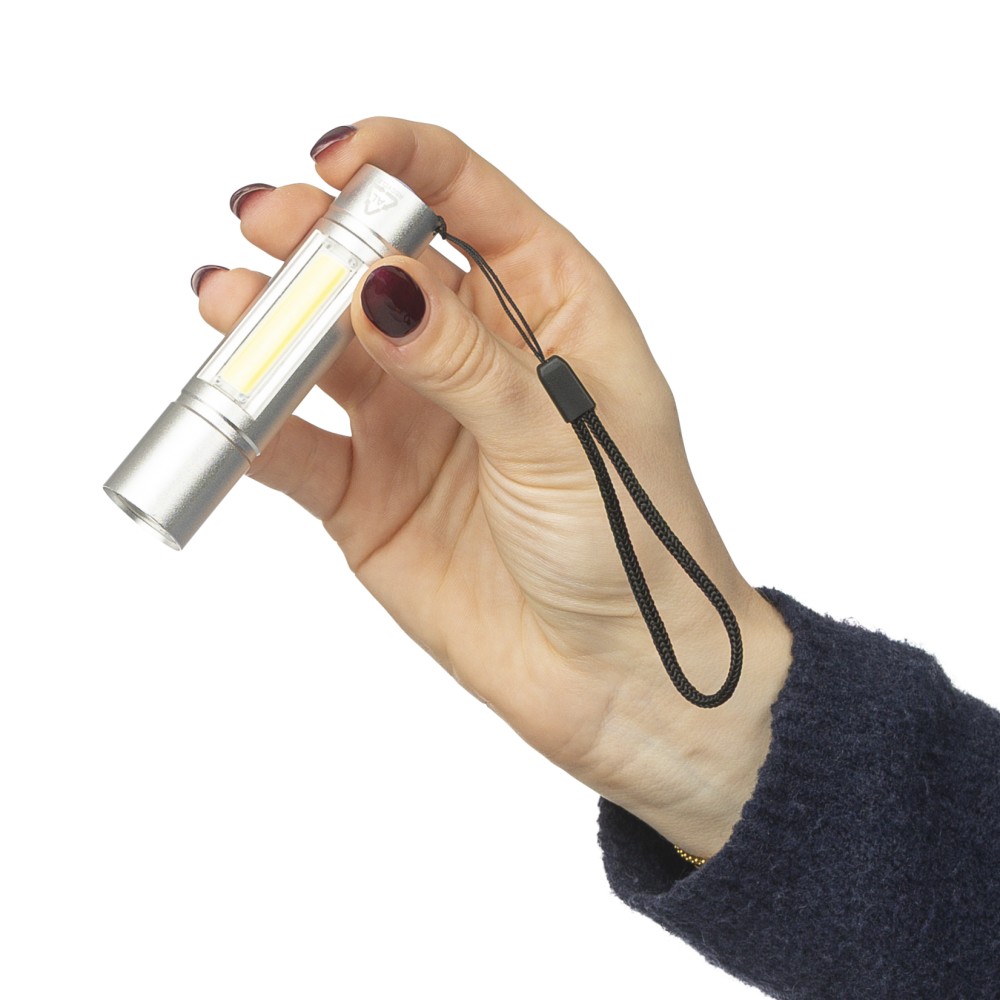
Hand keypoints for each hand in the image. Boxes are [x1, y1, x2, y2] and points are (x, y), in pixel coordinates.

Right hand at [195, 118, 791, 857]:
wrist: (616, 673)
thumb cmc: (629, 540)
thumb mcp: (560, 438)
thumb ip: (467, 362)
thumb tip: (379, 285)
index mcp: (546, 306)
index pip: (465, 197)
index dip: (398, 162)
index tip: (336, 160)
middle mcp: (469, 351)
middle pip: (376, 261)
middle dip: (317, 237)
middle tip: (266, 228)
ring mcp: (412, 420)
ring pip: (321, 347)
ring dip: (268, 321)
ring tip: (227, 306)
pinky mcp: (369, 493)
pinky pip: (297, 447)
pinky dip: (256, 427)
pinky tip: (232, 410)